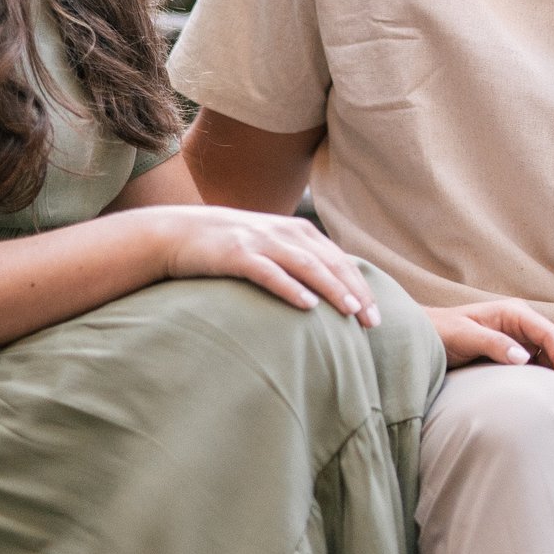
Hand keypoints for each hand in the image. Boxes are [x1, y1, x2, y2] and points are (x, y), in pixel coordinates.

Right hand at [151, 206, 380, 322]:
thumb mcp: (268, 246)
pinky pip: (269, 272)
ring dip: (331, 288)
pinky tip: (307, 306)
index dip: (359, 286)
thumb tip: (328, 291)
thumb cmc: (228, 247)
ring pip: (306, 265)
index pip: (338, 260)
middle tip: (373, 322)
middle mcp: (283, 232)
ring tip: (350, 311)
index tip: (375, 315)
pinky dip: (290, 288)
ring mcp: (260, 241)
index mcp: (296, 231)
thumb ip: (297, 259)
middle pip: (329, 263)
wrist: (177, 233)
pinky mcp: (237, 254)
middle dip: (354, 291)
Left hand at [425, 298, 553, 376]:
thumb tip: (524, 358)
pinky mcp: (515, 351)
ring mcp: (520, 337)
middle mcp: (522, 322)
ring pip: (553, 354)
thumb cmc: (441, 332)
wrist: (424, 336)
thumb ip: (493, 343)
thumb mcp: (464, 336)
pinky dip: (551, 377)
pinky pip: (541, 363)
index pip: (549, 333)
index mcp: (514, 312)